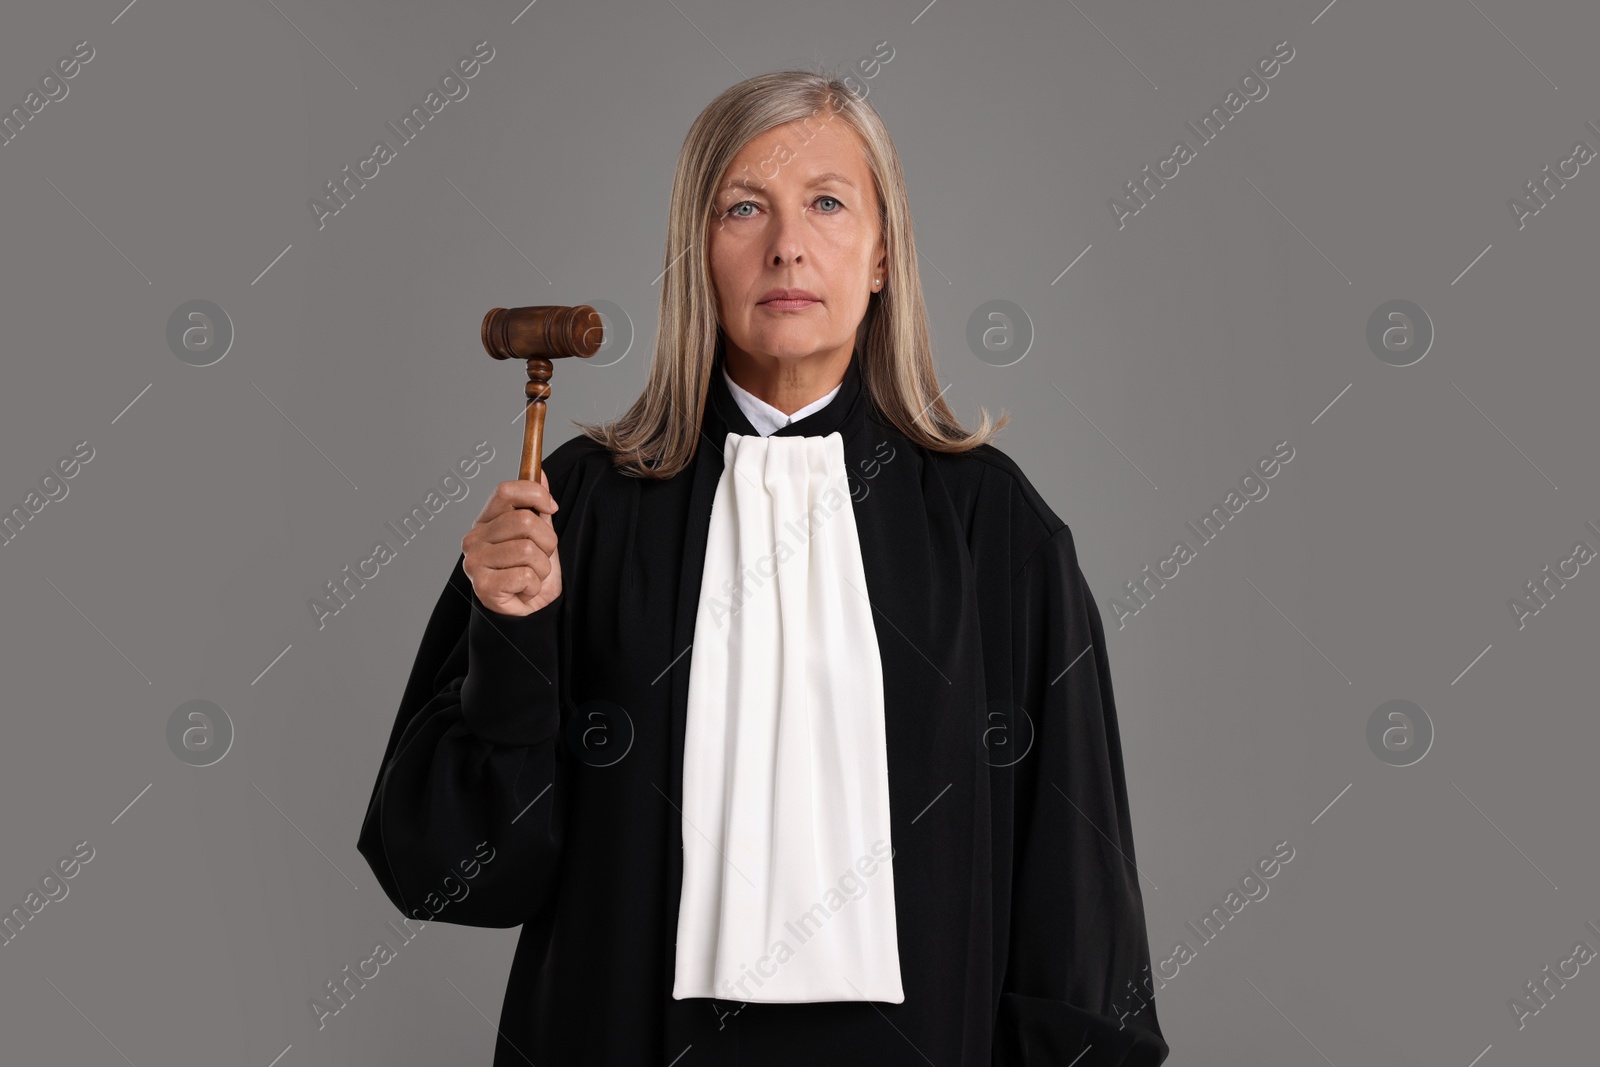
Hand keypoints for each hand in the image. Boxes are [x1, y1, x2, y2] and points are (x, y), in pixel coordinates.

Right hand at [462, 470, 561, 615]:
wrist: (529, 611)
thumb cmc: (531, 571)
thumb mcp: (539, 535)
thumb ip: (537, 506)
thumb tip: (541, 472)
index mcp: (485, 521)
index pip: (506, 490)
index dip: (535, 494)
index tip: (552, 508)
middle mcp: (474, 538)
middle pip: (524, 521)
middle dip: (547, 541)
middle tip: (543, 556)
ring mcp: (474, 562)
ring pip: (528, 550)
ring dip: (542, 568)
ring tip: (533, 576)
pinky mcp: (482, 586)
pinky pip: (525, 575)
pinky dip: (534, 586)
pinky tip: (524, 591)